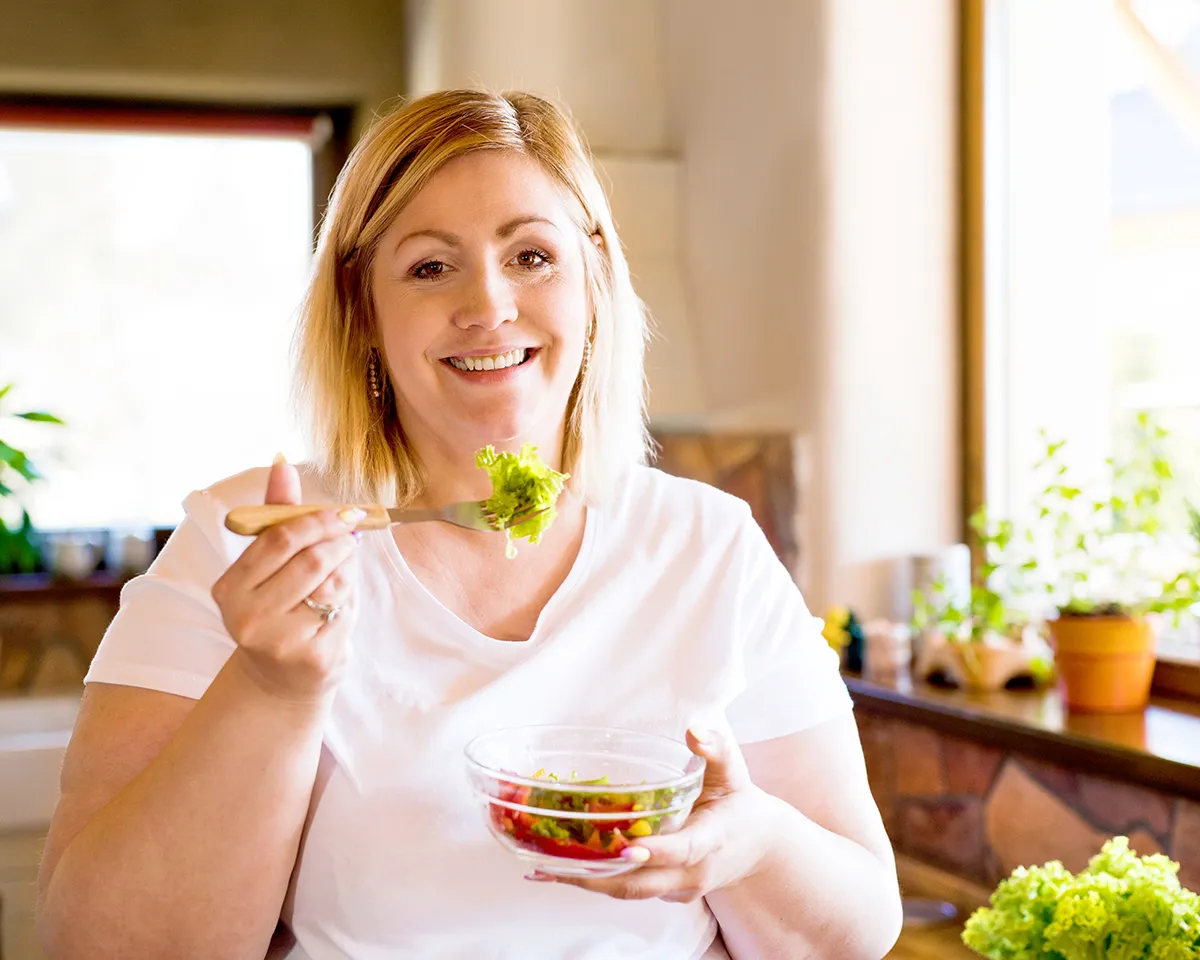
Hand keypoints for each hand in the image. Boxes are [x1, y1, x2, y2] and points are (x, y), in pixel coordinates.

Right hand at [211, 458, 362, 702]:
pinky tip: (339, 607)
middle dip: (340, 542)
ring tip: (341, 572)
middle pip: (312, 559)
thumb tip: (282, 462)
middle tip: (351, 536)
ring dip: (348, 570)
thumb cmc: (276, 607)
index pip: (280, 538)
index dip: (319, 520)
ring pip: (334, 584)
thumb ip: (276, 515)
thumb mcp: (268, 564)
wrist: (280, 678)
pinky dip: (351, 601)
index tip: (345, 513)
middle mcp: (248, 617)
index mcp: (229, 588)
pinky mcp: (314, 659)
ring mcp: (280, 642)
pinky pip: (347, 611)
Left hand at [536, 728, 775, 903]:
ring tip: (544, 865)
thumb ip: (716, 749)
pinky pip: (629, 889)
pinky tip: (562, 865)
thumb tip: (695, 729)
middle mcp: (692, 873)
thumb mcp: (734, 773)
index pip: (682, 850)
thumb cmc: (738, 804)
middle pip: (642, 883)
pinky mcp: (664, 893)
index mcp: (712, 840)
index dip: (654, 851)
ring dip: (588, 881)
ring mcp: (677, 889)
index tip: (624, 846)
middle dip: (598, 875)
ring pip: (629, 891)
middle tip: (556, 860)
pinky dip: (598, 879)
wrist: (756, 848)